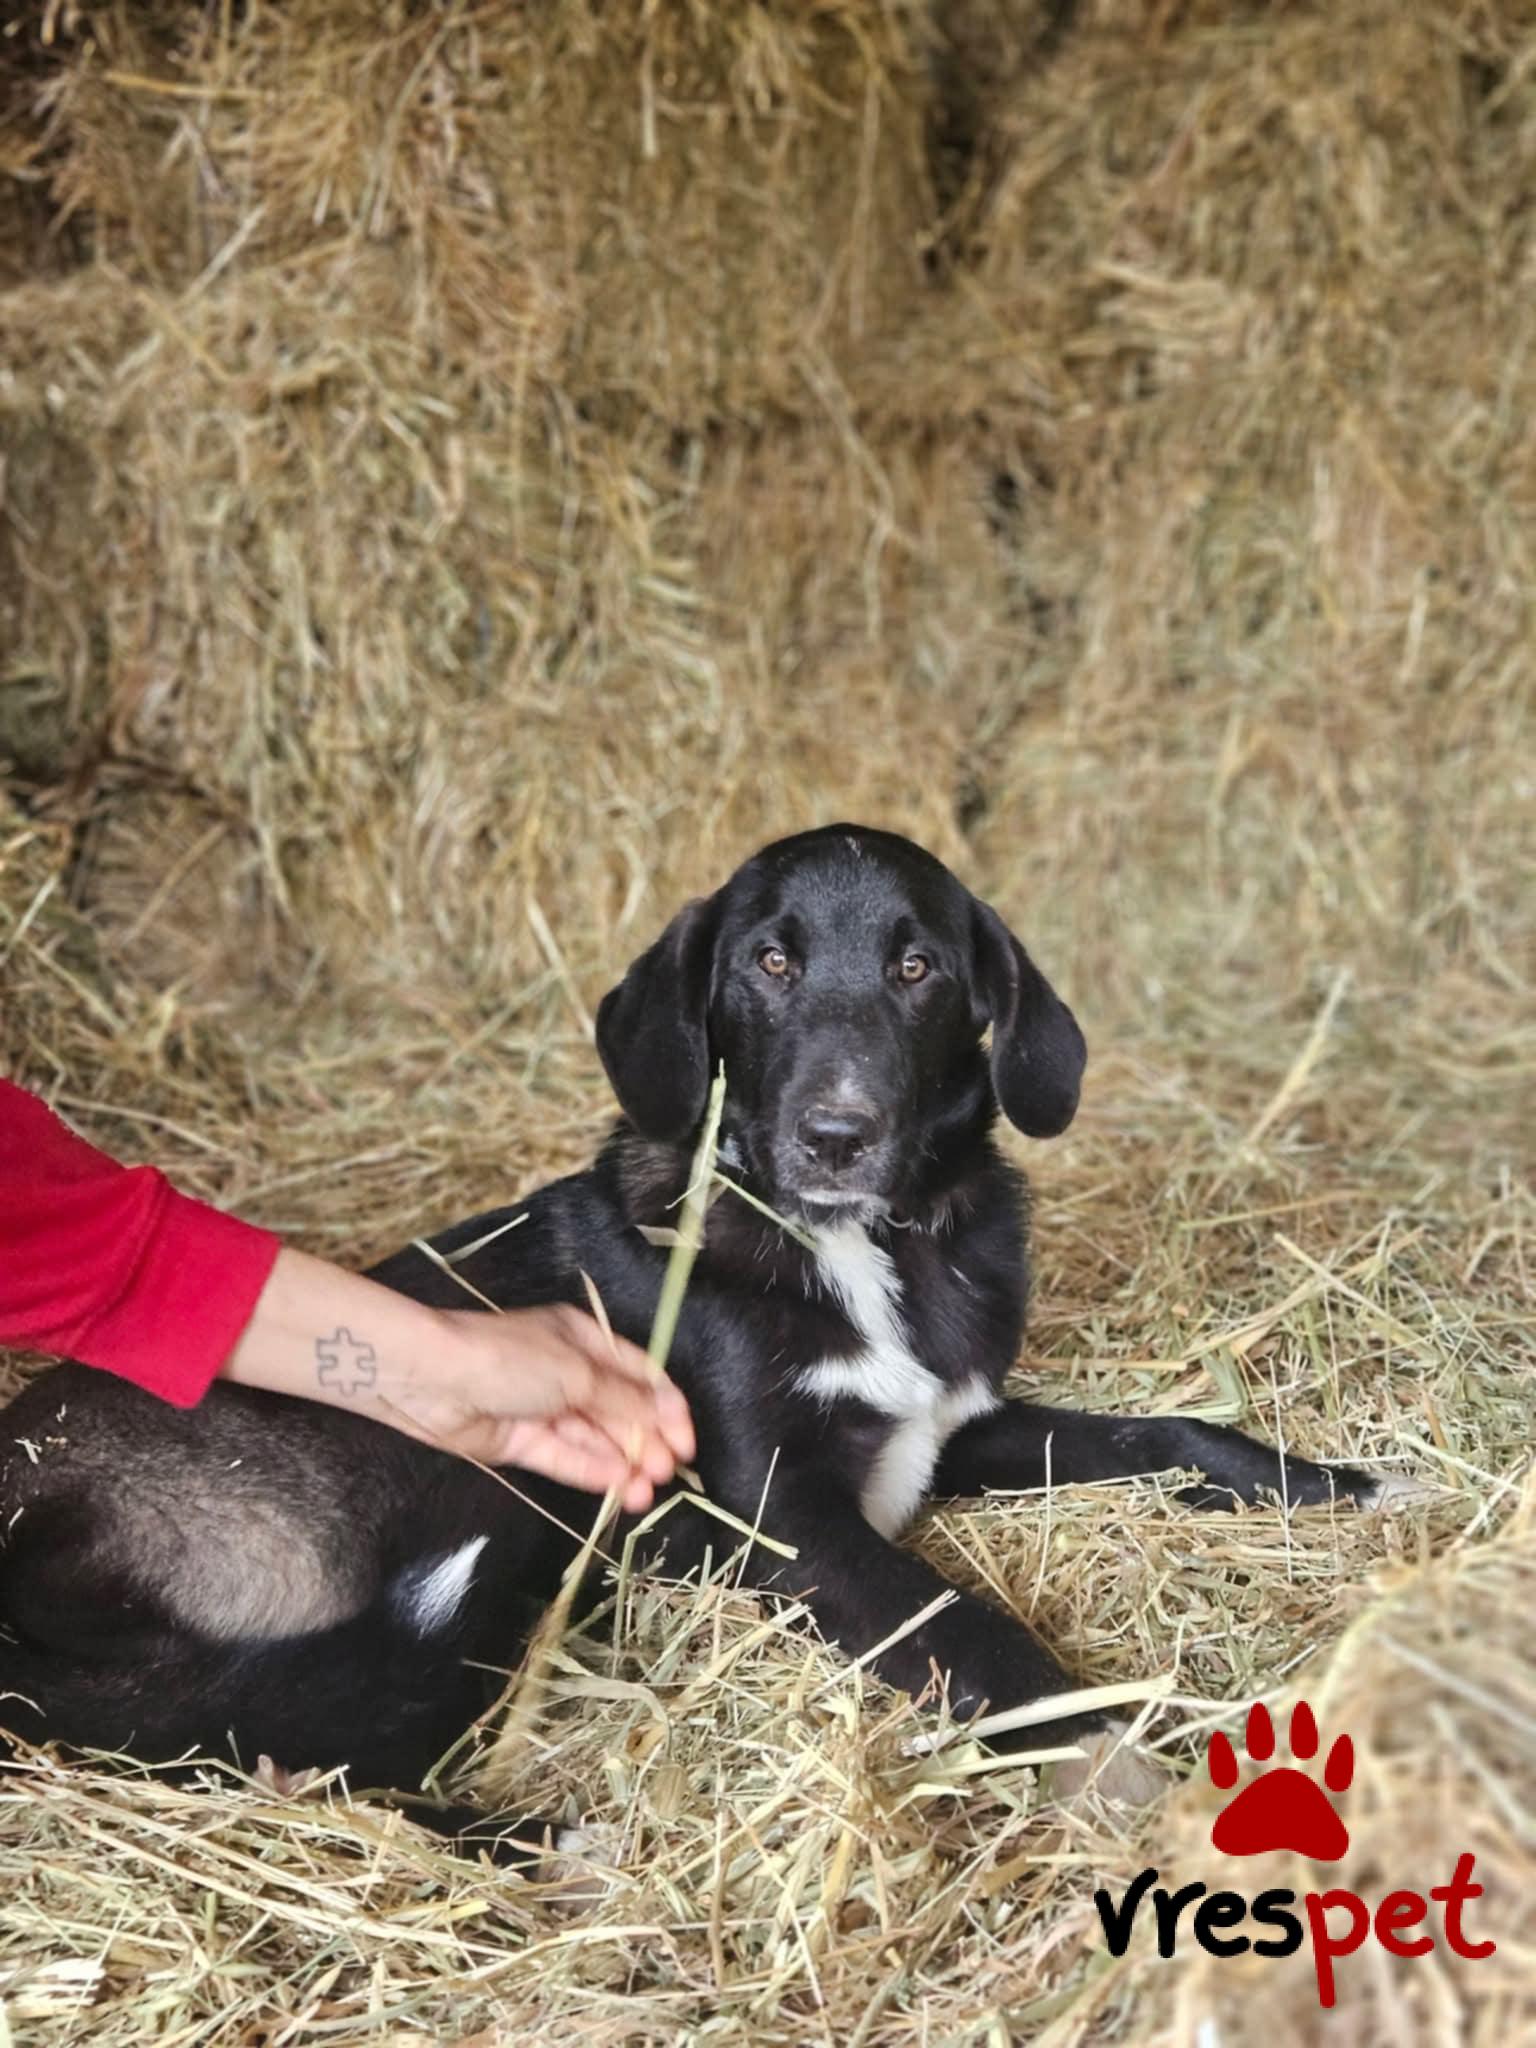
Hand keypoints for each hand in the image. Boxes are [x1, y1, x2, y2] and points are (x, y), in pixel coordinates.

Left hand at [398, 1303, 694, 1510]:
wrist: (433, 1379)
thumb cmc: (510, 1358)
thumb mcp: (577, 1372)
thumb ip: (624, 1400)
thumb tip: (666, 1415)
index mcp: (584, 1338)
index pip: (639, 1374)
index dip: (666, 1407)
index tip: (686, 1441)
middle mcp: (568, 1371)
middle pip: (619, 1409)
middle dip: (647, 1440)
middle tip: (668, 1472)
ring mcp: (544, 1408)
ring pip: (594, 1439)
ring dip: (624, 1463)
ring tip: (647, 1492)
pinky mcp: (522, 1440)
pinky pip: (566, 1457)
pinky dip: (593, 1471)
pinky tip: (620, 1487)